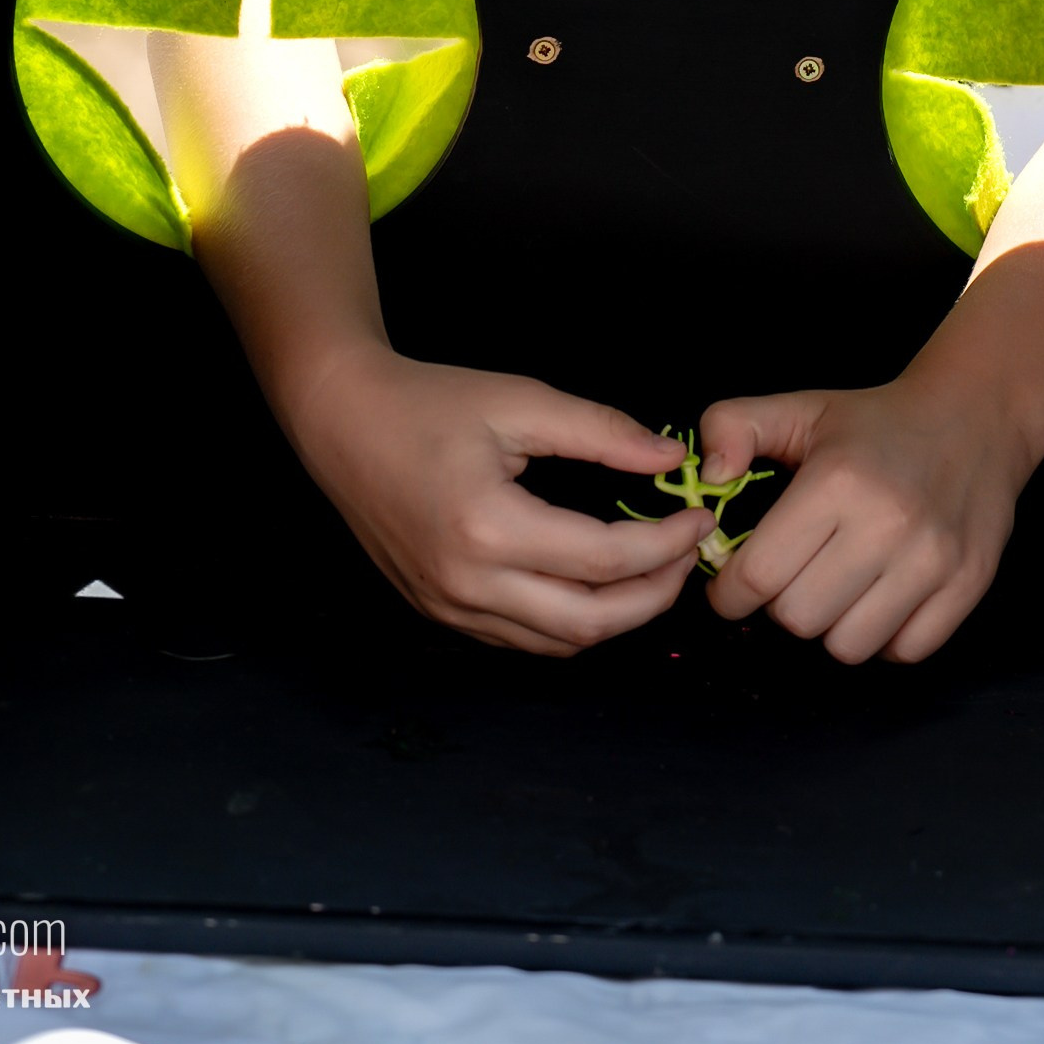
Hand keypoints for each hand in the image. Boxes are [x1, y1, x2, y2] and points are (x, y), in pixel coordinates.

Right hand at [283, 339, 711, 656]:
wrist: (342, 422)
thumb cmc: (428, 402)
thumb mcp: (520, 400)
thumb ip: (601, 432)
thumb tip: (670, 460)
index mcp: (489, 528)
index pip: (605, 561)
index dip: (666, 544)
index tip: (700, 517)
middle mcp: (468, 584)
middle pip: (590, 623)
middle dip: (654, 596)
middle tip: (687, 555)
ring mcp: (450, 608)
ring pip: (559, 644)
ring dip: (617, 617)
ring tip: (652, 568)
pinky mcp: (440, 612)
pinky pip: (523, 639)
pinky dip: (571, 622)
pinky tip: (595, 582)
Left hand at [697, 373, 1030, 664]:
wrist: (975, 416)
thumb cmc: (875, 422)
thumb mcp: (798, 408)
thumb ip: (731, 426)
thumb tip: (708, 478)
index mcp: (837, 480)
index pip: (758, 575)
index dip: (729, 591)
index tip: (732, 584)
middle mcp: (888, 523)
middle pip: (799, 618)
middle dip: (780, 605)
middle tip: (792, 576)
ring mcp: (934, 559)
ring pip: (848, 646)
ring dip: (831, 626)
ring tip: (836, 587)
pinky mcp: (968, 585)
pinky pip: (904, 652)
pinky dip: (883, 637)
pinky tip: (879, 597)